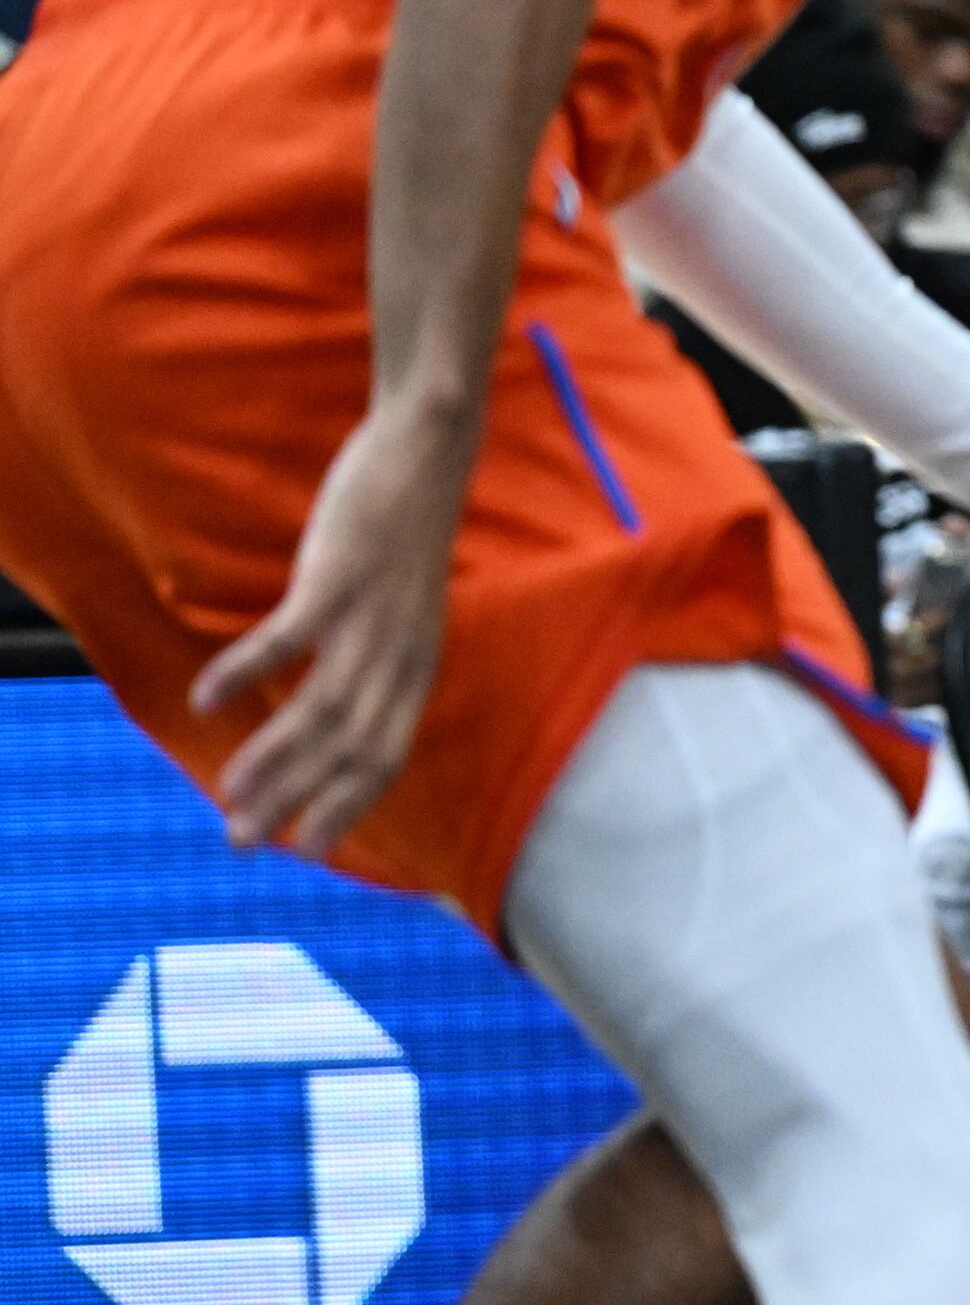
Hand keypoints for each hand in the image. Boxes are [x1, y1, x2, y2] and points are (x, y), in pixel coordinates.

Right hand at [191, 396, 481, 852]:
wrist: (429, 451)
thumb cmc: (406, 534)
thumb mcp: (405, 608)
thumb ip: (377, 656)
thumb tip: (334, 703)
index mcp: (418, 665)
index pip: (387, 756)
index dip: (349, 806)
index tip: (310, 852)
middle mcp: (400, 654)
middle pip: (349, 750)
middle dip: (296, 803)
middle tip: (244, 842)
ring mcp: (371, 619)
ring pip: (319, 711)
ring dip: (270, 759)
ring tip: (226, 797)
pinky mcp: (337, 580)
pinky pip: (286, 640)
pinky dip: (246, 672)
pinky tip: (205, 700)